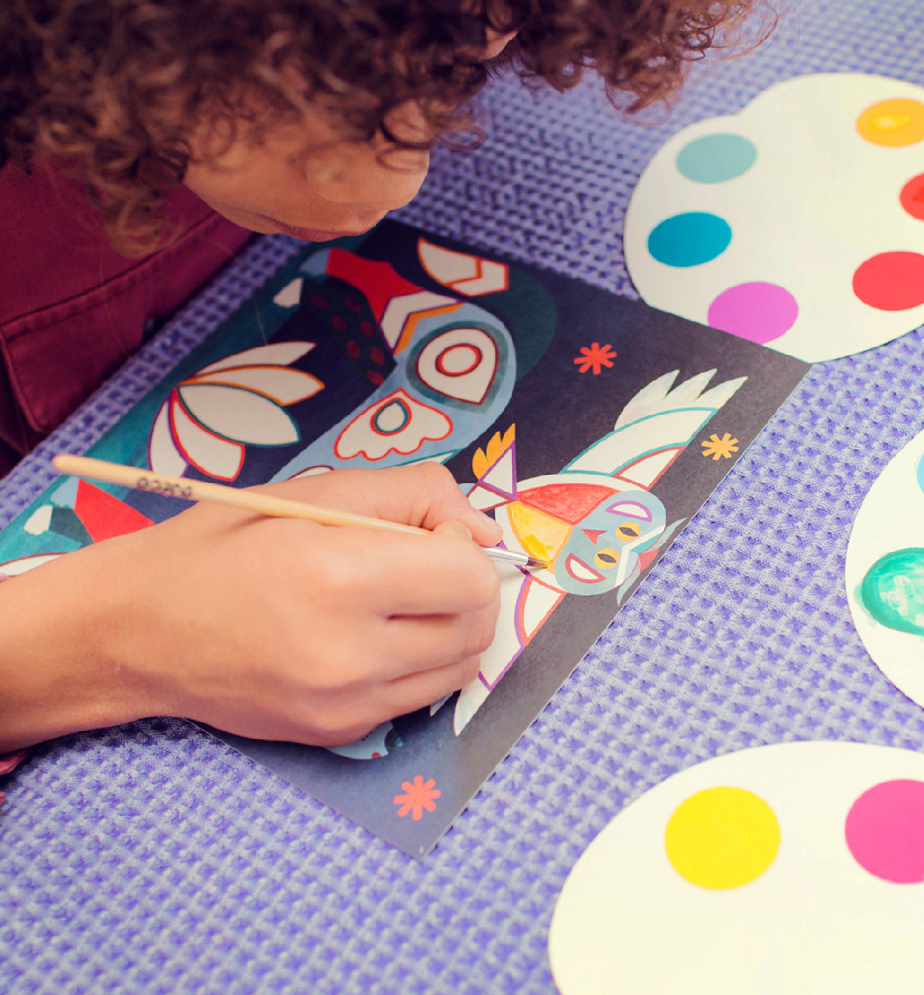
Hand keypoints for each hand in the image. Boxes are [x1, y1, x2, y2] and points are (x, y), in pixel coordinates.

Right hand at [0, 463, 502, 748]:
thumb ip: (414, 493)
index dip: (462, 545)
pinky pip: (419, 696)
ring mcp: (346, 707)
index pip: (471, 577)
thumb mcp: (314, 491)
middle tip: (419, 563)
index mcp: (340, 579)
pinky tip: (369, 636)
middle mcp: (350, 656)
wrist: (137, 632)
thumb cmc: (221, 546)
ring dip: (449, 627)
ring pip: (459, 668)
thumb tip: (484, 529)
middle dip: (466, 586)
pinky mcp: (339, 735)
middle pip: (477, 627)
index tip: (427, 533)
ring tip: (395, 600)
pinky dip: (417, 662)